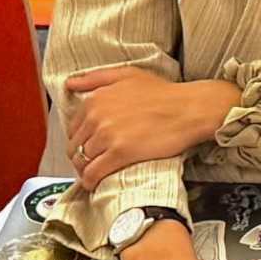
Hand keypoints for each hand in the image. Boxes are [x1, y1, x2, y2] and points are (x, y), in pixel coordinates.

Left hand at [65, 66, 246, 185]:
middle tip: (92, 163)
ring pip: (82, 161)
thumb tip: (71, 83)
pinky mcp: (120, 153)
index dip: (80, 140)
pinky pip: (94, 173)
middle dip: (81, 156)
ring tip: (95, 174)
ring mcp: (108, 135)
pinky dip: (91, 181)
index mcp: (96, 99)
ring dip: (85, 170)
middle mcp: (97, 116)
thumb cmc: (164, 93)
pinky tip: (96, 184)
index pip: (74, 128)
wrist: (189, 109)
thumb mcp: (128, 75)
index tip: (89, 147)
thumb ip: (96, 78)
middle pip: (75, 146)